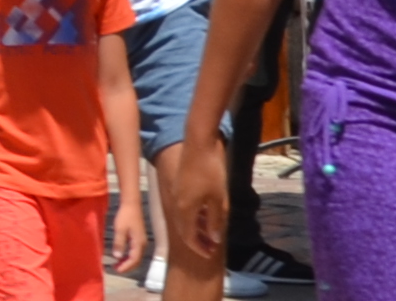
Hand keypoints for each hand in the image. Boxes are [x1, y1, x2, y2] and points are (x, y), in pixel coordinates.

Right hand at [159, 137, 224, 300]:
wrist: (199, 143)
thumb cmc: (210, 171)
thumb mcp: (218, 199)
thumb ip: (215, 220)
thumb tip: (213, 238)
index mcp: (185, 209)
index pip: (189, 237)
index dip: (200, 248)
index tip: (210, 254)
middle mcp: (177, 203)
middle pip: (184, 229)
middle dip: (197, 240)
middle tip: (211, 246)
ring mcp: (177, 193)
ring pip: (184, 218)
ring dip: (196, 228)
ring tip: (210, 231)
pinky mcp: (179, 184)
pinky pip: (184, 207)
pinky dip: (193, 216)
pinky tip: (204, 213)